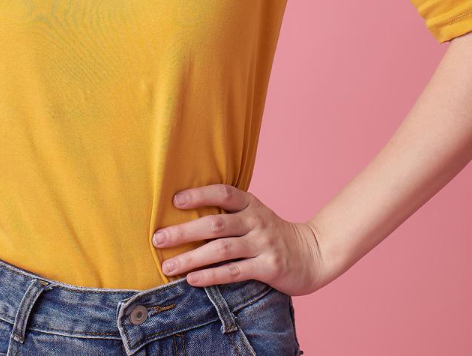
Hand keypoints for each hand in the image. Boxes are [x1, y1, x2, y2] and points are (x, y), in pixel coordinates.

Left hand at [152, 184, 330, 296]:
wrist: (313, 254)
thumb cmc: (273, 235)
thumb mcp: (256, 215)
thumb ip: (229, 213)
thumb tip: (185, 214)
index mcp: (251, 204)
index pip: (223, 193)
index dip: (199, 195)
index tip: (174, 201)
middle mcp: (256, 221)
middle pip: (215, 224)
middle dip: (183, 232)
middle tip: (158, 239)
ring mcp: (263, 244)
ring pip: (221, 250)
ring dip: (191, 258)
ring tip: (168, 266)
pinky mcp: (269, 267)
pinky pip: (234, 272)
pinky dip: (211, 276)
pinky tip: (192, 279)